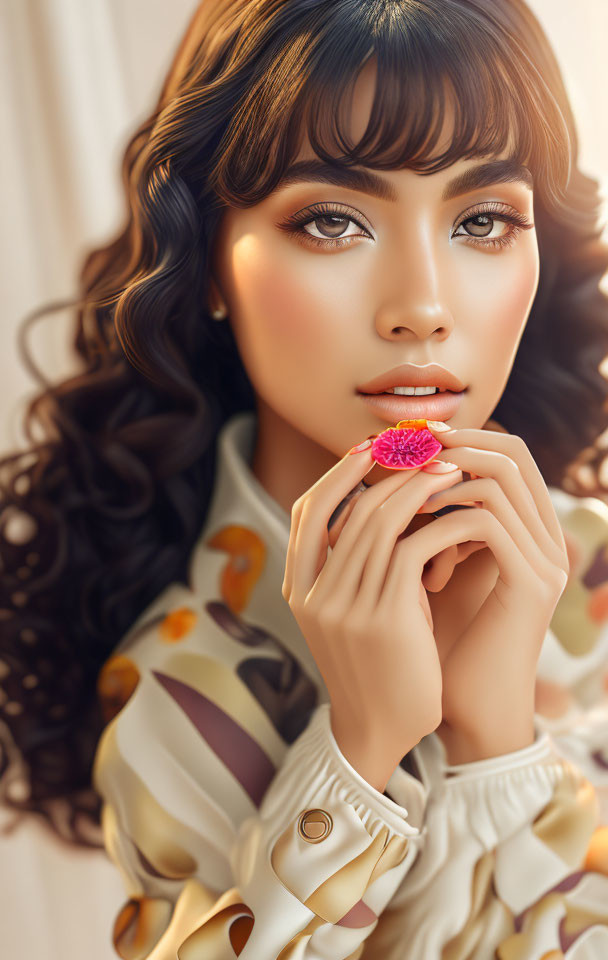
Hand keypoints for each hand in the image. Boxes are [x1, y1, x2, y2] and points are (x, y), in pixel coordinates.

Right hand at [281, 439, 463, 790]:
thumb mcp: (352, 612)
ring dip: (416, 488)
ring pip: (379, 523)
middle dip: (386, 471)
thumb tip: (383, 504)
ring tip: (447, 469)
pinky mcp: (384, 618)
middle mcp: (314, 596)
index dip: (336, 475)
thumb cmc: (376, 667)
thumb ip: (355, 565)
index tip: (368, 449)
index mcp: (298, 591)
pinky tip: (456, 511)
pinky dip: (434, 523)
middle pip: (347, 510)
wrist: (382, 733)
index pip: (306, 513)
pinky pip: (409, 550)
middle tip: (422, 449)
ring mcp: (345, 607)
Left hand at [416, 421, 569, 761]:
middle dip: (454, 445)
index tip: (411, 440)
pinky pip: (487, 524)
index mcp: (530, 531)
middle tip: (404, 451)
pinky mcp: (531, 586)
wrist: (467, 708)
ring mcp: (545, 561)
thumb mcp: (435, 565)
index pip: (508, 453)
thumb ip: (433, 522)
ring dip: (442, 481)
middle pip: (513, 453)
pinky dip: (443, 519)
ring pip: (499, 480)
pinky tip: (410, 531)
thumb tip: (396, 471)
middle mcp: (546, 539)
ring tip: (402, 496)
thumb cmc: (443, 640)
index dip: (462, 436)